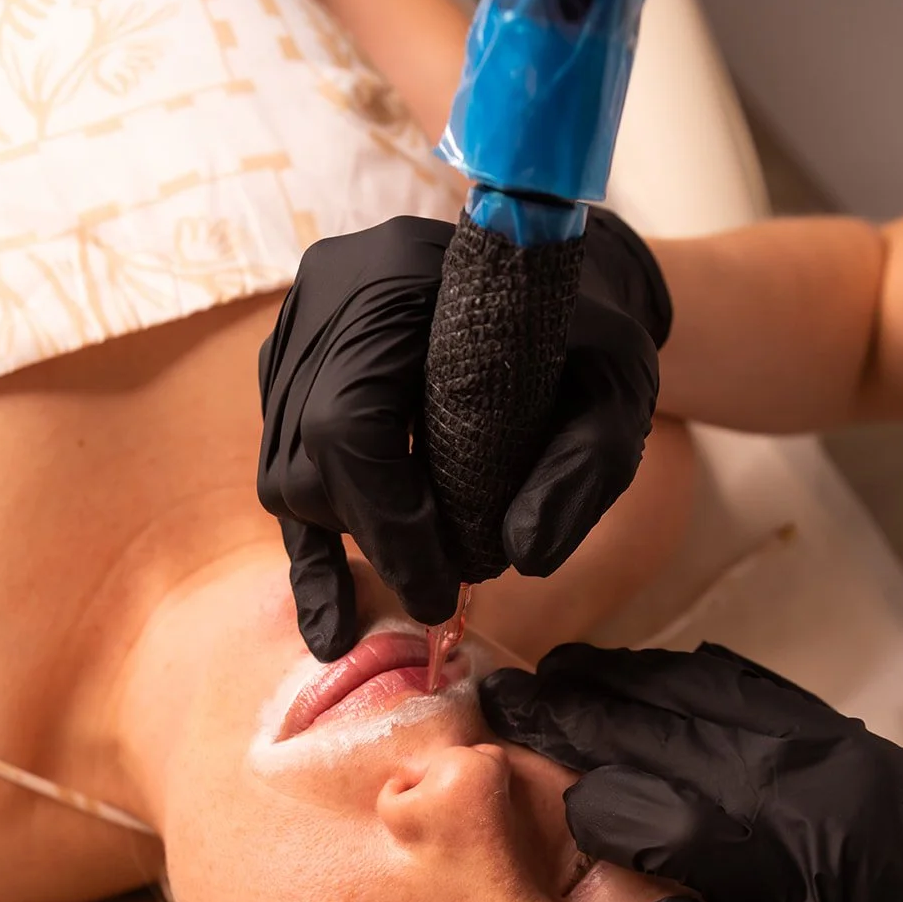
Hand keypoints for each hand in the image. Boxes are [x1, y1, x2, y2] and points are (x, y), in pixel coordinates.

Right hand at [257, 210, 669, 660]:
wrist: (558, 281)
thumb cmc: (588, 335)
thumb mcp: (619, 389)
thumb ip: (584, 467)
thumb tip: (521, 558)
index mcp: (397, 276)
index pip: (348, 420)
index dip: (386, 521)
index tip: (442, 589)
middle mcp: (328, 296)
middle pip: (309, 453)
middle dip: (373, 538)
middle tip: (441, 591)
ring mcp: (298, 335)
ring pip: (288, 472)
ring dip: (350, 536)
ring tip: (422, 566)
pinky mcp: (291, 378)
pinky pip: (283, 476)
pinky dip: (315, 552)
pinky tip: (331, 625)